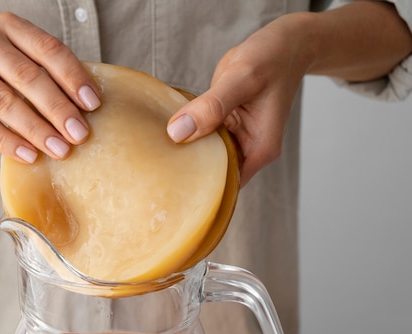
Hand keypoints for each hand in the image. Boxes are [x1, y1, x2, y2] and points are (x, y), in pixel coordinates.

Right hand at [0, 12, 100, 162]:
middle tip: (79, 134)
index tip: (93, 105)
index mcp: (9, 26)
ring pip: (5, 102)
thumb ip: (52, 79)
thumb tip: (90, 109)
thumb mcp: (26, 70)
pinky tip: (30, 156)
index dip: (73, 77)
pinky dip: (9, 142)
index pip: (48, 49)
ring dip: (37, 130)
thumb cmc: (1, 83)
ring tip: (60, 150)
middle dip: (58, 108)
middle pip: (28, 76)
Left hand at [166, 14, 312, 185]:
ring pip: (202, 152)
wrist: (283, 43)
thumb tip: (178, 133)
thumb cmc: (272, 59)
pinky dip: (186, 130)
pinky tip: (164, 127)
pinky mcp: (222, 122)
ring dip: (183, 149)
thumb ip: (212, 106)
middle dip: (185, 170)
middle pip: (211, 172)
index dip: (198, 187)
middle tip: (154, 166)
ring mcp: (234, 136)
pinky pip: (200, 132)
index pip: (225, 185)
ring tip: (153, 150)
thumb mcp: (242, 80)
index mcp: (259, 149)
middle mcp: (247, 148)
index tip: (168, 183)